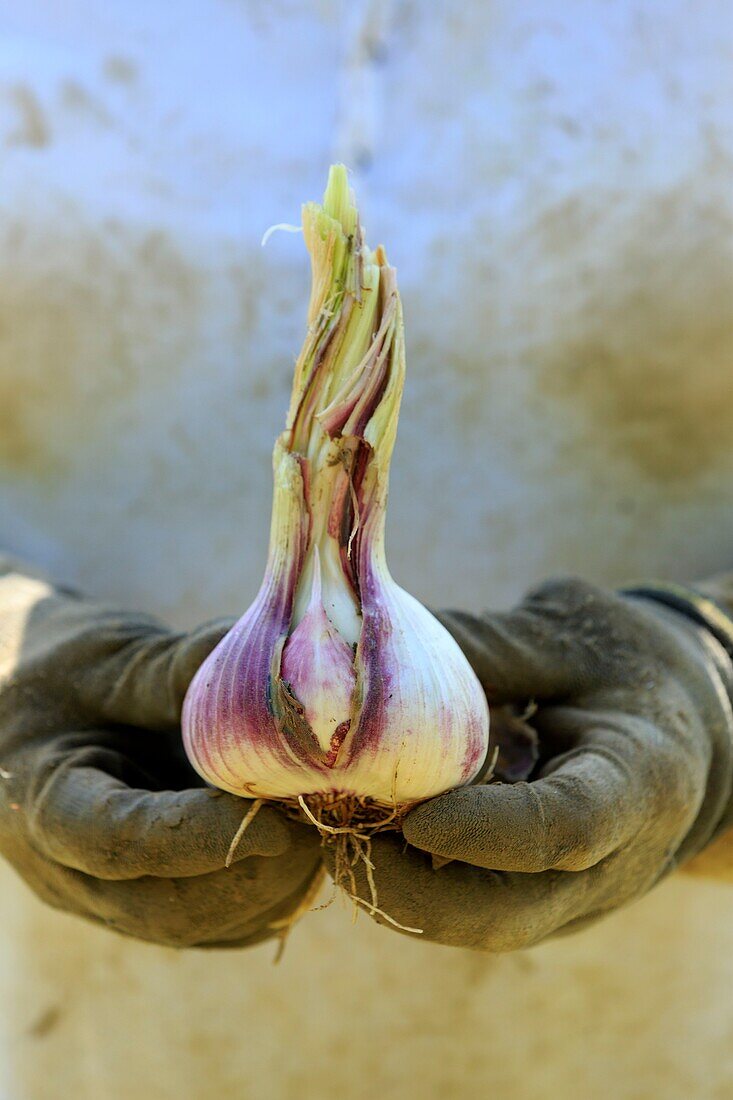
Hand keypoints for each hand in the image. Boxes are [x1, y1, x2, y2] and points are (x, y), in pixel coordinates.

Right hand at [0, 558, 320, 947]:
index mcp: (45, 800)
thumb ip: (182, 668)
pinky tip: (310, 843)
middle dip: (257, 875)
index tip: (280, 822)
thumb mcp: (110, 659)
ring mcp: (109, 895)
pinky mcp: (148, 896)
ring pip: (198, 925)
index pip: (116, 839)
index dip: (201, 837)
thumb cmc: (62, 671)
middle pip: (167, 906)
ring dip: (271, 890)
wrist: (22, 705)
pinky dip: (268, 892)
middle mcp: (73, 870)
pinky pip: (214, 920)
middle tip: (326, 824)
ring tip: (328, 829)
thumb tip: (279, 653)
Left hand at [326, 579, 732, 949]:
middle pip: (507, 913)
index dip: (488, 830)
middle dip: (411, 893)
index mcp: (639, 781)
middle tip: (331, 843)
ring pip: (476, 920)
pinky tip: (356, 828)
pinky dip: (409, 874)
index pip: (566, 827)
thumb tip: (375, 639)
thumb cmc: (627, 666)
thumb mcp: (573, 634)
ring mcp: (572, 891)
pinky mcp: (536, 894)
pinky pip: (469, 902)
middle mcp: (608, 859)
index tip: (413, 816)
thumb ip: (489, 647)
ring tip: (325, 832)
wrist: (685, 728)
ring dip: (396, 888)